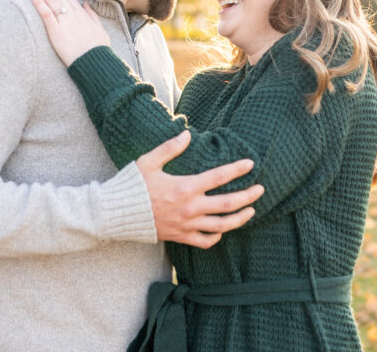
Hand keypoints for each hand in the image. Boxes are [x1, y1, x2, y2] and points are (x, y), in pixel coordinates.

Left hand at [26, 0, 110, 65]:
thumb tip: (85, 4)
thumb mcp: (99, 29)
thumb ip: (91, 15)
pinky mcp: (56, 32)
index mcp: (81, 14)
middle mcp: (73, 14)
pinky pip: (46, 14)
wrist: (96, 62)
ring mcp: (64, 22)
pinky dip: (39, 3)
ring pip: (50, 0)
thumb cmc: (98, 49)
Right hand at [137, 130, 264, 248]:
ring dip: (240, 219)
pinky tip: (223, 230)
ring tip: (251, 211)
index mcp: (185, 187)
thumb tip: (187, 134)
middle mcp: (190, 208)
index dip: (237, 169)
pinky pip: (205, 242)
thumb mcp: (149, 161)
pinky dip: (217, 237)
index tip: (251, 164)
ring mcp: (187, 225)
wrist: (116, 214)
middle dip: (248, 197)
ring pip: (222, 225)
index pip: (219, 177)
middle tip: (261, 190)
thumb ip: (170, 148)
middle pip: (228, 204)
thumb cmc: (132, 185)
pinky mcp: (180, 237)